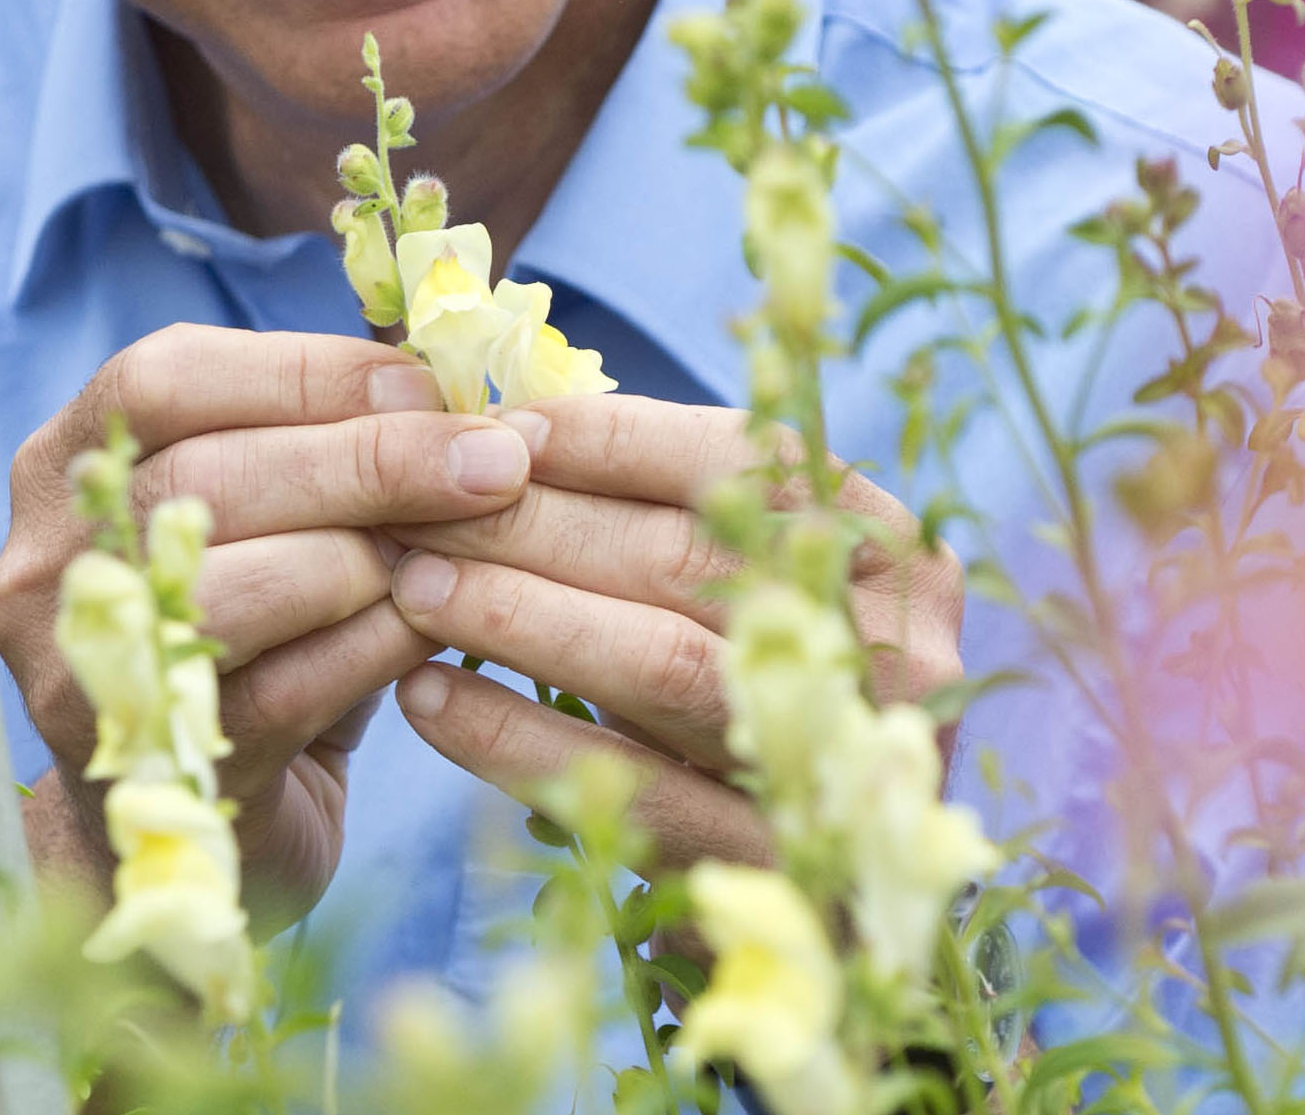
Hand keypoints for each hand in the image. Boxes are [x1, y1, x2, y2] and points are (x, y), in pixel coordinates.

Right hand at [0, 323, 535, 925]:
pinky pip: (285, 689)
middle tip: (490, 464)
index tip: (426, 387)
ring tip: (454, 551)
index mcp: (62, 459)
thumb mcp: (272, 503)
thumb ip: (327, 432)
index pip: (165, 378)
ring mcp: (91, 668)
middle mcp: (48, 559)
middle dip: (368, 462)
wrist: (196, 803)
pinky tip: (436, 628)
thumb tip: (448, 371)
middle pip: (206, 480)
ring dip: (367, 560)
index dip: (303, 372)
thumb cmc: (252, 618)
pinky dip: (377, 646)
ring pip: (235, 588)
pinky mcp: (160, 764)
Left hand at [383, 395, 963, 867]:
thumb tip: (504, 423)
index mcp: (885, 546)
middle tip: (415, 507)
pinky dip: (514, 737)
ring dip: (519, 617)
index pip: (739, 458)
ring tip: (416, 587)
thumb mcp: (742, 576)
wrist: (818, 880)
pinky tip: (431, 696)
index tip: (493, 429)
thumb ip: (656, 501)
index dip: (605, 438)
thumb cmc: (748, 680)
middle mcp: (889, 647)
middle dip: (531, 523)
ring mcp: (842, 761)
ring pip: (659, 666)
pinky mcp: (774, 862)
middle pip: (685, 559)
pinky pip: (626, 787)